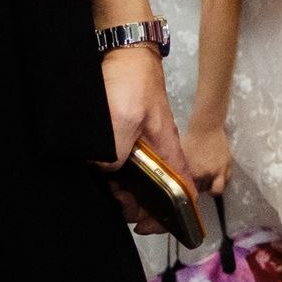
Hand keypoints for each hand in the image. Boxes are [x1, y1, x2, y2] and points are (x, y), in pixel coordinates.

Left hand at [99, 46, 191, 233]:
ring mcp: (139, 147)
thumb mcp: (125, 119)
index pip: (182, 190)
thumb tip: (107, 171)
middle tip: (116, 200)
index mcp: (168, 150)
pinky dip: (110, 179)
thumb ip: (118, 151)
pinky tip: (99, 176)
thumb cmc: (132, 84)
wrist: (123, 55)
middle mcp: (157, 153)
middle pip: (155, 192)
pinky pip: (119, 169)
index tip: (148, 227)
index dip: (171, 214)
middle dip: (137, 206)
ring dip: (122, 194)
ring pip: (136, 183)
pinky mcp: (121, 140)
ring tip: (106, 189)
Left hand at [183, 120, 232, 195]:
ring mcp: (221, 170)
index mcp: (194, 174)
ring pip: (220, 188)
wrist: (206, 127)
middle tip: (199, 184)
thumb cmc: (190, 140)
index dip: (190, 190)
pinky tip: (217, 175)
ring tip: (209, 182)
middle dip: (202, 189)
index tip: (189, 188)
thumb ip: (180, 171)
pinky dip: (223, 179)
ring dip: (214, 187)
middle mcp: (209, 174)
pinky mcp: (229, 164)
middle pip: (206, 191)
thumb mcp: (180, 157)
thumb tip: (178, 179)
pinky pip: (228, 178)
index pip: (192, 190)